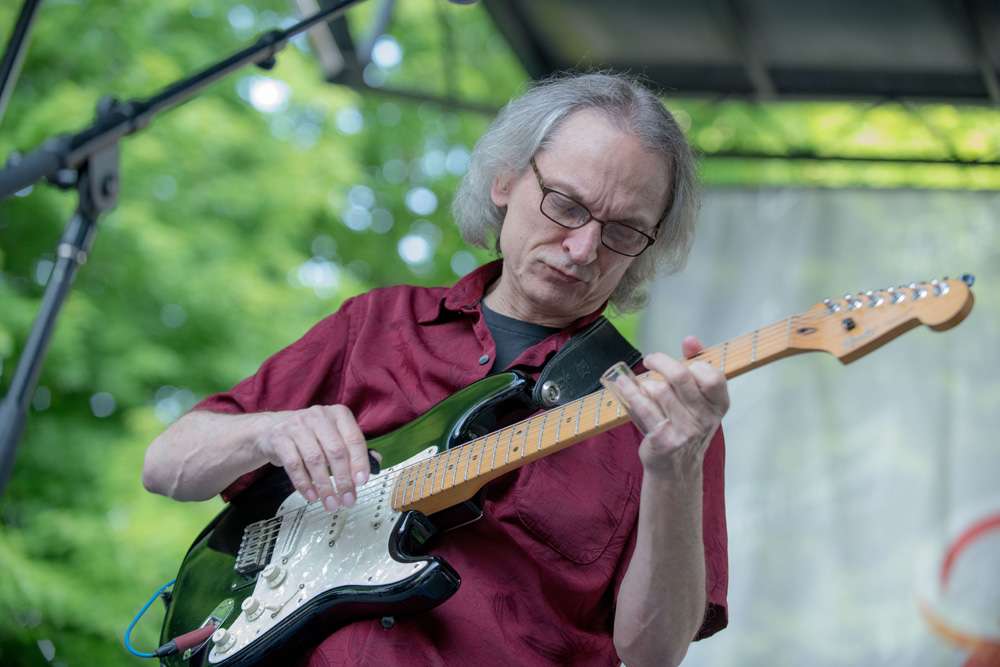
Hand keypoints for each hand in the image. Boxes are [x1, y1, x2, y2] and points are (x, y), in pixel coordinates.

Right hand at [254, 405, 373, 511]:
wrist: (272, 429)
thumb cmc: (311, 435)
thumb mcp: (334, 435)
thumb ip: (354, 448)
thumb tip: (376, 462)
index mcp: (338, 414)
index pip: (354, 439)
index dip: (360, 463)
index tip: (362, 482)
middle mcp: (319, 416)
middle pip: (336, 451)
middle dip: (343, 480)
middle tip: (347, 499)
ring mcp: (298, 425)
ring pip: (315, 459)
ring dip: (325, 486)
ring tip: (331, 503)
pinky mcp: (280, 438)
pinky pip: (294, 465)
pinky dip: (304, 484)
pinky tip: (312, 496)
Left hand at [615, 336, 729, 478]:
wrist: (677, 468)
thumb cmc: (686, 425)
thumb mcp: (697, 399)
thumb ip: (696, 365)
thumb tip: (690, 340)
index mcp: (718, 406)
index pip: (713, 376)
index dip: (696, 363)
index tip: (681, 361)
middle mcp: (705, 419)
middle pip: (681, 376)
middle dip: (661, 361)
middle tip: (651, 360)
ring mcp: (684, 431)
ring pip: (659, 390)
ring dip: (646, 382)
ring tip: (643, 384)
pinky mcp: (663, 439)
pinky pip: (642, 406)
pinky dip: (630, 391)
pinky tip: (623, 385)